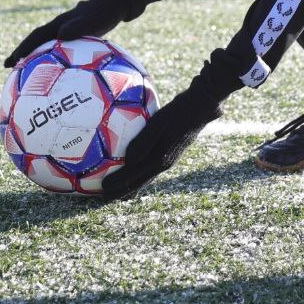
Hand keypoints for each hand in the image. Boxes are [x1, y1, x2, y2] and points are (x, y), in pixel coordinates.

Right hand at [4, 0, 122, 67]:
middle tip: (10, 68)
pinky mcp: (76, 37)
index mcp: (60, 24)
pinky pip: (61, 51)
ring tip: (28, 73)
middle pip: (36, 41)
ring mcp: (67, 32)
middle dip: (22, 53)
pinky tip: (59, 74)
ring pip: (47, 46)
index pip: (36, 36)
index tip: (12, 61)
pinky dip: (54, 60)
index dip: (23, 48)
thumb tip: (61, 35)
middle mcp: (60, 28)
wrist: (116, 3)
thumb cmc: (104, 13)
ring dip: (36, 57)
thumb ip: (78, 26)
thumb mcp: (92, 20)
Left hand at [100, 75, 223, 200]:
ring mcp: (168, 157)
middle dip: (122, 190)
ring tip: (117, 187)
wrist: (200, 107)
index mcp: (160, 160)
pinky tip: (131, 164)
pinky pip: (149, 164)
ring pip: (145, 175)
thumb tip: (127, 162)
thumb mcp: (158, 125)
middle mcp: (164, 163)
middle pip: (139, 182)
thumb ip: (143, 143)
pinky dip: (138, 170)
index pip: (135, 178)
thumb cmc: (176, 113)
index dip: (119, 185)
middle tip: (105, 197)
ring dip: (130, 182)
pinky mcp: (170, 150)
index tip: (103, 191)